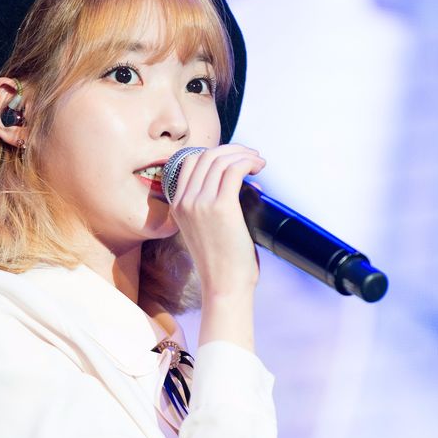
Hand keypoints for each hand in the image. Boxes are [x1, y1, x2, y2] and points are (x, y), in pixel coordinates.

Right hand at [168, 144, 264, 297]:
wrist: (224, 287)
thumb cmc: (223, 264)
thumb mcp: (206, 231)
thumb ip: (214, 206)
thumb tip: (246, 183)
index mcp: (177, 206)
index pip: (190, 163)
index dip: (214, 154)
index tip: (234, 160)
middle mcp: (185, 201)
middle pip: (206, 156)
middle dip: (233, 150)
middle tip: (252, 158)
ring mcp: (200, 203)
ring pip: (221, 159)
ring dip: (244, 155)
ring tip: (259, 163)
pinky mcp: (221, 206)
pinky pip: (235, 170)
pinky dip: (249, 163)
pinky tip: (259, 168)